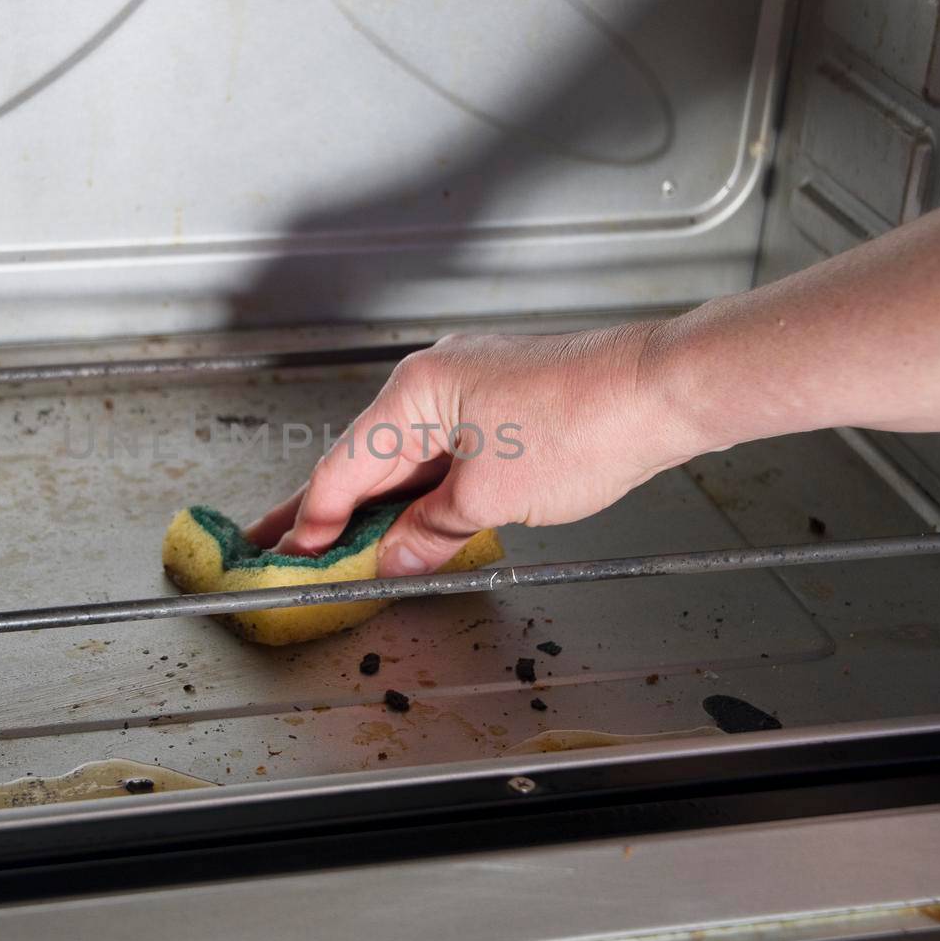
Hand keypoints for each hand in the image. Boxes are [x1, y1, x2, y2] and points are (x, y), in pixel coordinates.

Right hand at [245, 324, 706, 575]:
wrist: (663, 392)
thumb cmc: (586, 424)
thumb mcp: (490, 499)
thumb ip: (430, 532)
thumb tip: (395, 558)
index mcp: (416, 393)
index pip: (344, 469)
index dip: (314, 522)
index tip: (292, 559)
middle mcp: (435, 380)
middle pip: (366, 459)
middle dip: (326, 510)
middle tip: (276, 543)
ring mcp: (470, 387)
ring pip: (406, 457)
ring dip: (378, 504)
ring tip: (336, 542)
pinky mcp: (502, 402)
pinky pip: (443, 452)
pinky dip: (422, 490)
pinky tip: (410, 522)